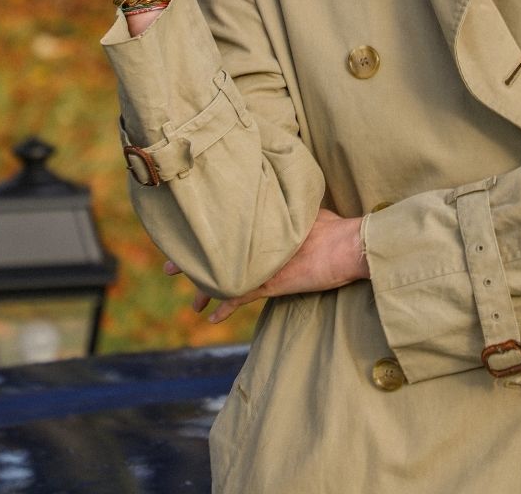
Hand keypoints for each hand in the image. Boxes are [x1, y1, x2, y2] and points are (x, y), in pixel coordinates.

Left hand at [164, 209, 369, 322]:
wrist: (352, 245)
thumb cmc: (338, 228)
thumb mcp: (310, 210)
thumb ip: (292, 210)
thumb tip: (287, 202)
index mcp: (266, 219)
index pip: (227, 225)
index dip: (205, 231)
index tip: (186, 235)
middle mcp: (259, 240)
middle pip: (216, 247)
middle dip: (190, 258)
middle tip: (168, 266)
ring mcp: (263, 261)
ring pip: (224, 275)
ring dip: (203, 286)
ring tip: (189, 300)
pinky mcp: (272, 282)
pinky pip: (241, 297)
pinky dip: (225, 307)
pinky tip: (212, 317)